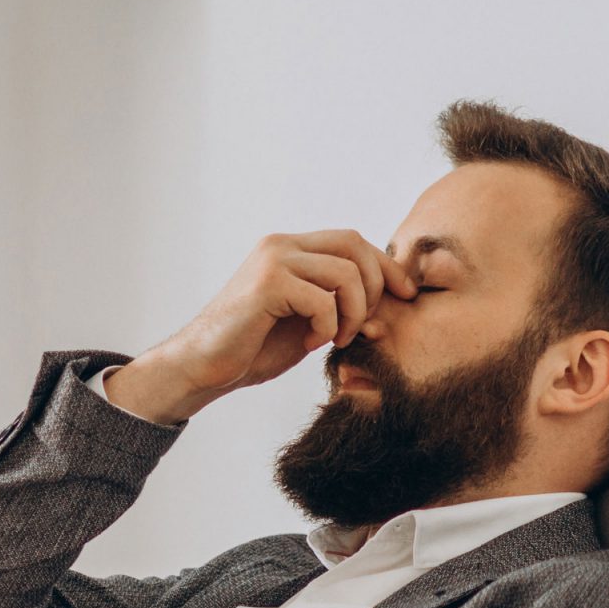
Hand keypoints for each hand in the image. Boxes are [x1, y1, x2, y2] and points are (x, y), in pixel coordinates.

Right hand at [105, 231, 414, 423]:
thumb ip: (340, 306)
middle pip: (355, 246)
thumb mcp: (308, 323)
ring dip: (353, 313)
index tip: (405, 295)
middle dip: (375, 287)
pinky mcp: (268, 284)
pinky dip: (327, 327)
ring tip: (336, 338)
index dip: (385, 266)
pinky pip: (324, 300)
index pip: (353, 241)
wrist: (204, 366)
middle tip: (364, 325)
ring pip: (346, 273)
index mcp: (289, 248)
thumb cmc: (252, 347)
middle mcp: (281, 245)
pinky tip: (310, 343)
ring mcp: (273, 260)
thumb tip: (390, 309)